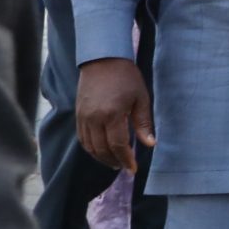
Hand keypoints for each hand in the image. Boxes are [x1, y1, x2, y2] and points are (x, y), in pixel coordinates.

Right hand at [76, 58, 154, 172]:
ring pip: (90, 146)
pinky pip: (82, 138)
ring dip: (102, 157)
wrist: (102, 59)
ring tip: (115, 162)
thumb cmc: (126, 77)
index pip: (118, 145)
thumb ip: (143, 123)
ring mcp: (83, 117)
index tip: (134, 169)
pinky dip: (91, 148)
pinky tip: (102, 151)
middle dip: (114, 161)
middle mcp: (94, 118)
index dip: (126, 159)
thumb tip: (150, 144)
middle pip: (102, 149)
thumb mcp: (141, 98)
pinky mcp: (78, 114)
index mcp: (112, 114)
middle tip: (125, 167)